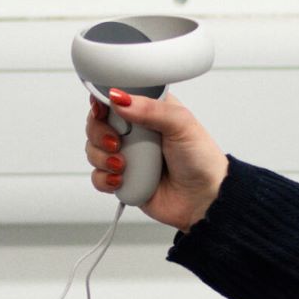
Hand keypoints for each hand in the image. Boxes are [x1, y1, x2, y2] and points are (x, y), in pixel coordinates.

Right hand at [86, 91, 227, 230]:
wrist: (205, 199)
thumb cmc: (201, 159)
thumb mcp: (181, 124)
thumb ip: (150, 109)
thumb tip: (120, 99)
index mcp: (148, 112)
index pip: (114, 99)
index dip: (103, 103)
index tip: (101, 110)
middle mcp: (135, 132)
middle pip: (97, 124)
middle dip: (99, 133)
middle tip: (116, 143)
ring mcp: (127, 156)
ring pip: (93, 150)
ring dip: (102, 158)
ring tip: (123, 165)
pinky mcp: (122, 179)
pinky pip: (98, 177)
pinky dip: (104, 179)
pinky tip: (121, 179)